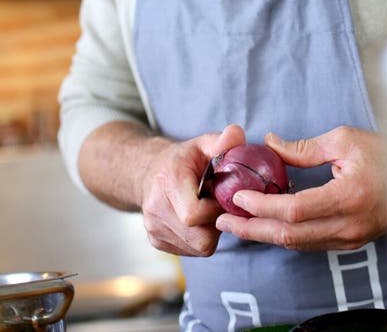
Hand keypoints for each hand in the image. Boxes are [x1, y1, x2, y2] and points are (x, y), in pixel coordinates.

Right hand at [141, 123, 244, 256]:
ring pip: (197, 247)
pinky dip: (199, 238)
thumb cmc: (182, 159)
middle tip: (217, 204)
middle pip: (199, 238)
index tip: (221, 196)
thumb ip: (221, 141)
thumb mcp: (202, 144)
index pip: (193, 215)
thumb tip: (237, 133)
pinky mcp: (156, 242)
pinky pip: (190, 251)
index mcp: (168, 183)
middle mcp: (156, 209)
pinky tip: (198, 220)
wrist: (148, 172)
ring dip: (209, 232)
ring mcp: (154, 229)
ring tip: (207, 209)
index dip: (215, 210)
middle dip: (215, 224)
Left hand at [215, 126, 386, 250]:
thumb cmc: (386, 153)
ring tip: (237, 224)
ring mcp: (351, 237)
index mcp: (348, 196)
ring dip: (265, 235)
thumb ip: (304, 148)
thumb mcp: (344, 140)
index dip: (262, 205)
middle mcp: (348, 224)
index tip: (238, 195)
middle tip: (224, 219)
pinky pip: (311, 243)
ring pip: (298, 244)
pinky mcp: (352, 241)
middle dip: (253, 228)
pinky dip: (285, 235)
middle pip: (291, 236)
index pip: (295, 209)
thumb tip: (270, 143)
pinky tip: (267, 224)